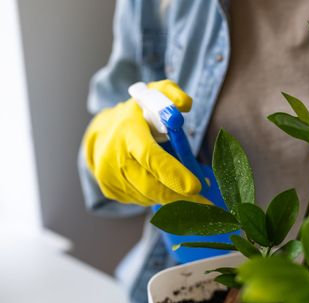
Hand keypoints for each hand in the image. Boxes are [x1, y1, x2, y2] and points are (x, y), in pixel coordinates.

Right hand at [83, 80, 207, 205]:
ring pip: (147, 196)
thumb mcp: (155, 95)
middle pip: (150, 184)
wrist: (104, 130)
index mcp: (128, 132)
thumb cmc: (139, 113)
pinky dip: (156, 197)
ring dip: (170, 197)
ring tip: (183, 189)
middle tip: (203, 199)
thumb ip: (173, 96)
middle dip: (179, 195)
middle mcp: (114, 155)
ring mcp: (109, 175)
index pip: (151, 157)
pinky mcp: (110, 189)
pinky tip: (163, 187)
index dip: (173, 174)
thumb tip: (186, 105)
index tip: (196, 187)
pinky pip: (140, 200)